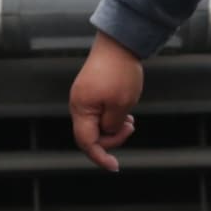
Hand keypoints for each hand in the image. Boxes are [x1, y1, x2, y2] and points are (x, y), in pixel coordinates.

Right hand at [67, 33, 144, 172]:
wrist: (119, 43)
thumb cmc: (120, 72)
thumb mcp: (122, 105)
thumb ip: (113, 125)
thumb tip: (108, 133)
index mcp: (82, 109)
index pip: (87, 143)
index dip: (100, 157)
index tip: (114, 167)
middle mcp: (78, 105)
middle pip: (91, 135)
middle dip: (112, 138)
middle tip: (131, 127)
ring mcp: (83, 98)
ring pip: (96, 125)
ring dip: (114, 127)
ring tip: (130, 120)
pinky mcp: (90, 92)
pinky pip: (98, 113)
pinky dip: (112, 117)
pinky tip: (125, 113)